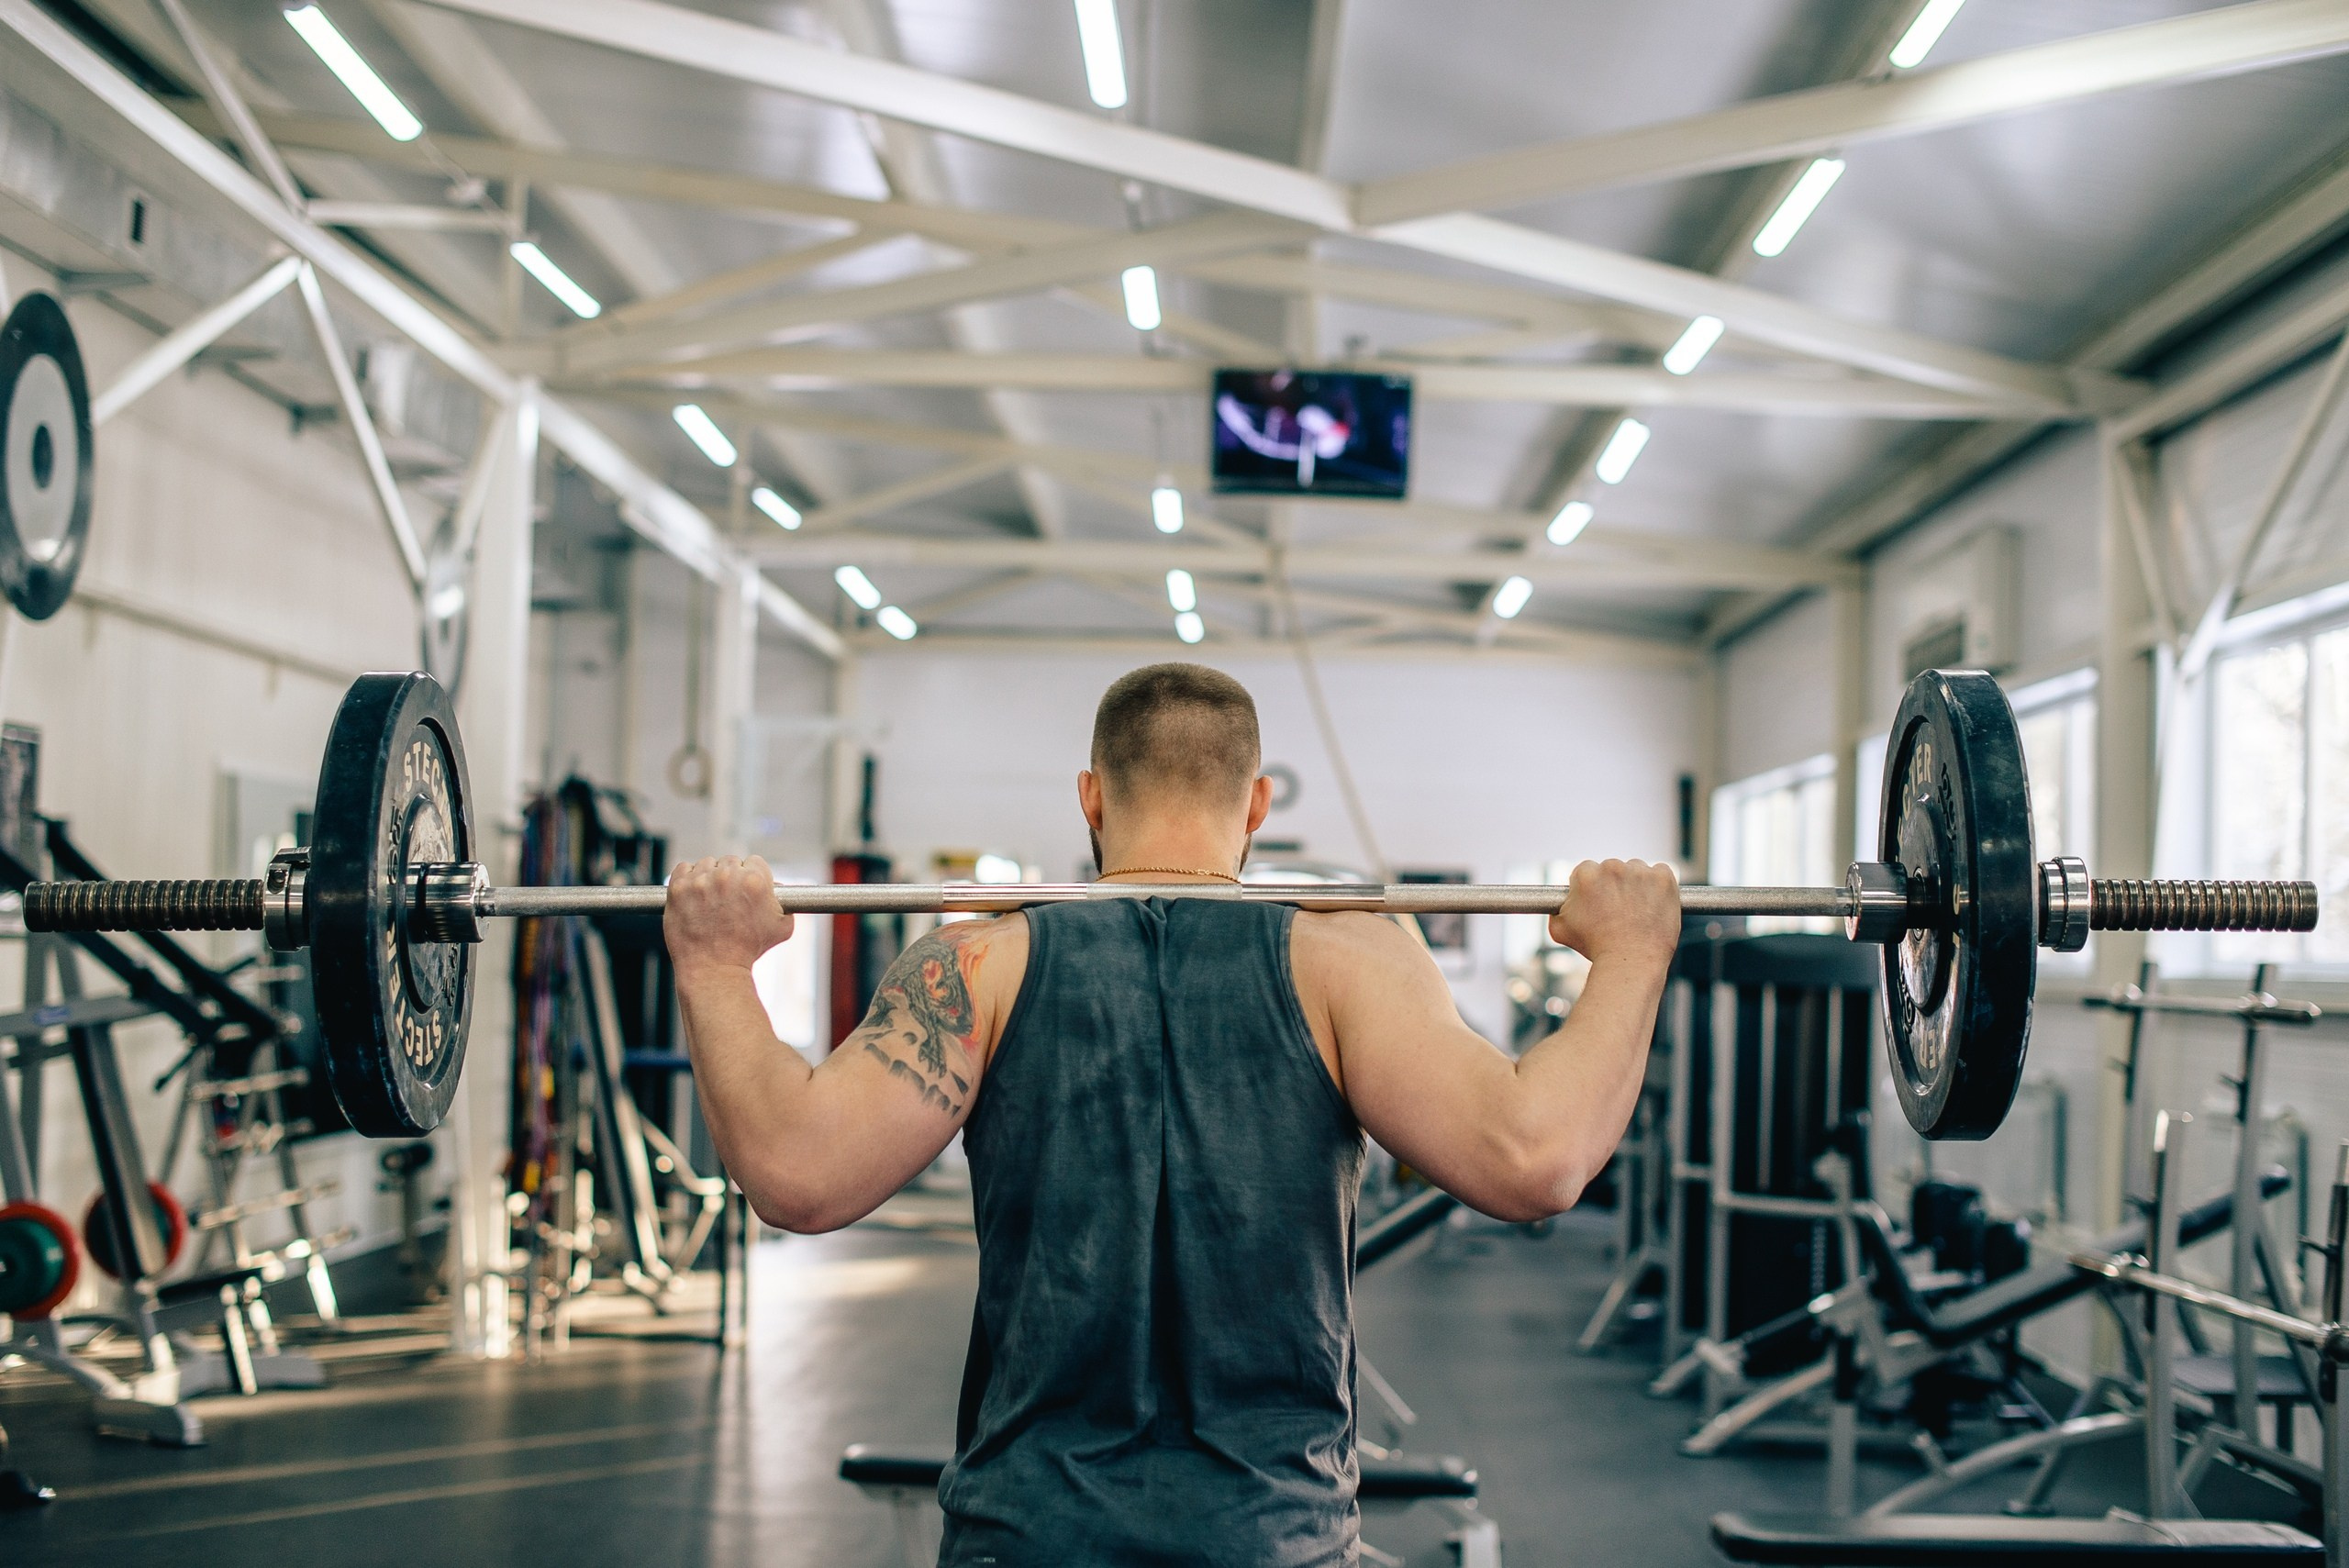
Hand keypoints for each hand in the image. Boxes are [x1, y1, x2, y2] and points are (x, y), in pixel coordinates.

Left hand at [664, 855, 794, 977]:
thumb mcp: (782, 927)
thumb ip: (785, 903)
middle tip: (727, 897)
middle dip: (731, 877)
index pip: (754, 862)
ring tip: (710, 899)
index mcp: (755, 881)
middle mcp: (727, 876)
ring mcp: (700, 881)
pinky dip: (688, 878)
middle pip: (730, 861)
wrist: (715, 970)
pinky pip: (683, 868)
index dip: (752, 876)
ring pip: (706, 864)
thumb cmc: (748, 951)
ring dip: (709, 876)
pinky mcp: (678, 888)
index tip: (745, 888)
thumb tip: (777, 889)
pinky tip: (694, 894)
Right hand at [1547, 859, 1680, 966]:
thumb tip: (1557, 905)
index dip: (1592, 888)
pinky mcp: (1663, 878)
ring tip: (1636, 911)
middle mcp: (1613, 866)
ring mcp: (1640, 871)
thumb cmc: (1595, 948)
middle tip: (1618, 910)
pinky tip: (1653, 904)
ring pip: (1637, 870)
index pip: (1588, 871)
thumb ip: (1556, 910)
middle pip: (1613, 869)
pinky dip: (1658, 885)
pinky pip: (1661, 873)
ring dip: (1636, 884)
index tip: (1599, 902)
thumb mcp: (1560, 930)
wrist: (1630, 962)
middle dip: (1614, 885)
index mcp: (1587, 874)